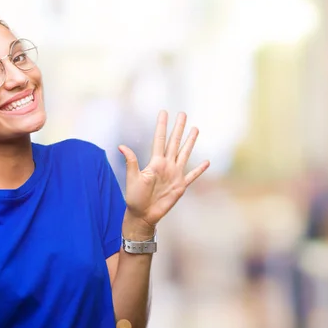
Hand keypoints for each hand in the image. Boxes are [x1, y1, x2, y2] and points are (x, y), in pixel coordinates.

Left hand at [119, 111, 209, 230]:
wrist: (143, 215)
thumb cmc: (134, 198)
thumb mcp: (132, 178)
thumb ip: (131, 162)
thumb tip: (121, 146)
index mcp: (155, 162)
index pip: (159, 139)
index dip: (162, 126)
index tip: (164, 112)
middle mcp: (166, 165)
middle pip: (174, 142)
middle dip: (179, 128)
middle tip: (183, 113)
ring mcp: (174, 175)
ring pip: (184, 154)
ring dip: (190, 142)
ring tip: (195, 129)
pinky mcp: (180, 187)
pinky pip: (192, 176)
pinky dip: (199, 170)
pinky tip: (207, 162)